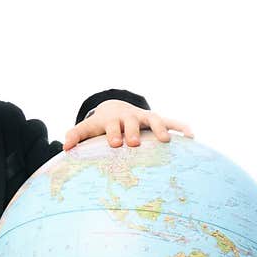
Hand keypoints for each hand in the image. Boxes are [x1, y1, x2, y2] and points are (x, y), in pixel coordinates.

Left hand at [63, 99, 193, 150]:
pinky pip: (172, 122)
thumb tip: (64, 148)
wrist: (115, 108)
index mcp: (112, 120)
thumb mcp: (87, 129)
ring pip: (154, 120)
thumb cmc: (101, 125)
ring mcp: (145, 118)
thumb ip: (76, 136)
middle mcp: (130, 117)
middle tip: (134, 143)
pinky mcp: (157, 121)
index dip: (113, 132)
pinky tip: (192, 136)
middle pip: (132, 122)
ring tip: (165, 141)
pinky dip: (181, 127)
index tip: (114, 143)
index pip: (112, 125)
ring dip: (159, 129)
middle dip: (133, 131)